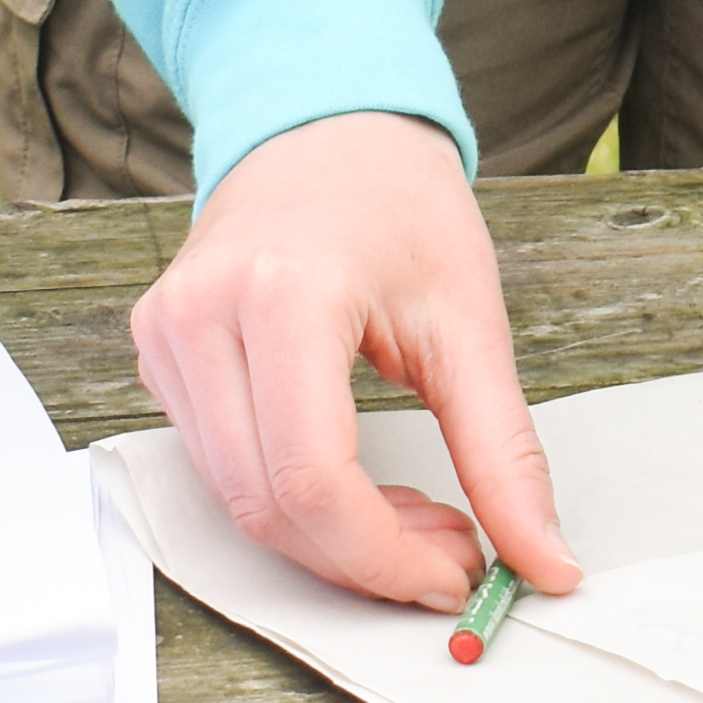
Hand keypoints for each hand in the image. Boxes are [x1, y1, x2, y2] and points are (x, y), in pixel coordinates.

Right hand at [132, 109, 581, 614]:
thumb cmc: (400, 204)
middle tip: (452, 554)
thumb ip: (506, 453)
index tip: (457, 576)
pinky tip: (359, 486)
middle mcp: (202, 314)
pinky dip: (291, 501)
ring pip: (235, 500)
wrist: (327, 127)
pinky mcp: (157, 355)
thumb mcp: (472, 323)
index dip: (384, 556)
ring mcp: (166, 335)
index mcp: (284, 293)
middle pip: (265, 505)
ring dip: (330, 539)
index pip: (311, 478)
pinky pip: (218, 466)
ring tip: (417, 516)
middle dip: (364, 558)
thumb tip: (545, 564)